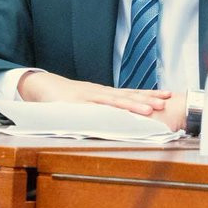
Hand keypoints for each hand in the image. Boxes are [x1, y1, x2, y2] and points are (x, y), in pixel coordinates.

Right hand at [18, 72, 172, 118]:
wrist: (40, 86)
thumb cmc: (63, 97)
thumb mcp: (86, 103)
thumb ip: (101, 110)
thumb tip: (119, 121)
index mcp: (104, 94)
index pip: (131, 93)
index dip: (149, 94)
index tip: (167, 95)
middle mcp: (100, 93)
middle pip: (128, 96)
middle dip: (148, 99)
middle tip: (167, 102)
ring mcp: (89, 97)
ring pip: (115, 101)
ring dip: (134, 106)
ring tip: (151, 110)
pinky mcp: (76, 103)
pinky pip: (95, 108)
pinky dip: (108, 112)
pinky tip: (121, 114)